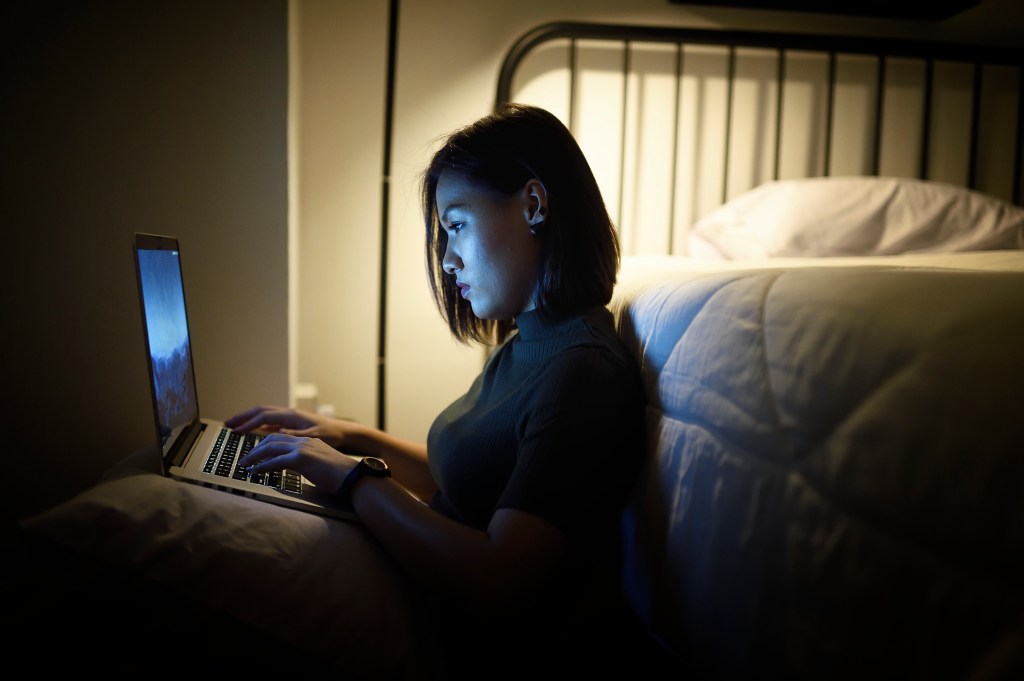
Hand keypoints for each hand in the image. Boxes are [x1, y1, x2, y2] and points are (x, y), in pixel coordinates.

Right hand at [225, 405, 352, 448]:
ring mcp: (289, 418)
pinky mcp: (292, 423)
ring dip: (249, 419)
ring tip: (235, 426)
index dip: (248, 424)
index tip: (235, 431)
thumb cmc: (330, 434)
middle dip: (243, 416)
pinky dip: (259, 425)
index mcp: (291, 415)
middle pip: (260, 411)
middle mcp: (288, 414)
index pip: (264, 417)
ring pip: (264, 415)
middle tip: (227, 423)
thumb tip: (277, 434)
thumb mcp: (313, 436)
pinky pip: (271, 422)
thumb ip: (294, 435)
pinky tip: (253, 432)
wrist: (343, 432)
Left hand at [237, 433, 355, 492]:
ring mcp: (303, 448)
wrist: (352, 477)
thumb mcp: (319, 465)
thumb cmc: (339, 476)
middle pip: (273, 439)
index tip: (255, 452)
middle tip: (245, 459)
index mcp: (309, 441)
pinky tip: (254, 472)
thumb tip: (295, 470)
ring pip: (271, 448)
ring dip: (254, 456)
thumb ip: (306, 463)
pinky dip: (262, 466)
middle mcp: (305, 441)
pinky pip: (275, 461)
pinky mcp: (301, 459)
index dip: (266, 444)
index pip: (282, 437)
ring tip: (245, 464)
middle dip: (255, 448)